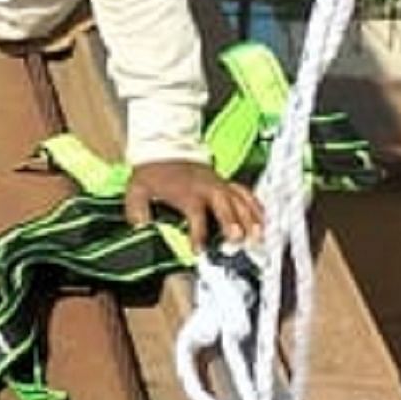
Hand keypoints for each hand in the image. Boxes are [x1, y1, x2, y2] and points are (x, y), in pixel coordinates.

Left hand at [128, 157, 262, 252]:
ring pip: (240, 201)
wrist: (164, 148)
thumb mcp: (137, 190)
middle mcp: (207, 189)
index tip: (199, 251)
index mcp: (187, 193)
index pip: (195, 215)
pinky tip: (263, 221)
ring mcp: (219, 184)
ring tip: (258, 236)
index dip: (197, 234)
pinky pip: (246, 193)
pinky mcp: (226, 182)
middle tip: (239, 241)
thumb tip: (141, 230)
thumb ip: (137, 210)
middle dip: (232, 223)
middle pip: (224, 206)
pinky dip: (256, 206)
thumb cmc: (153, 174)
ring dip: (250, 218)